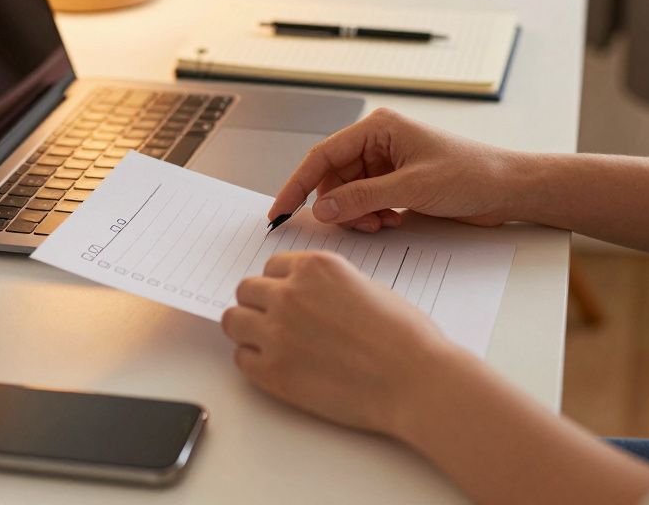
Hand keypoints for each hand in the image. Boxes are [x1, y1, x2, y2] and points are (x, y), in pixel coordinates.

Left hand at [220, 250, 455, 436]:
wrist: (415, 380)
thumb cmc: (404, 336)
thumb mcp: (366, 287)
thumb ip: (327, 286)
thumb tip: (308, 296)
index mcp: (315, 267)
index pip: (272, 268)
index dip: (280, 284)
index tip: (286, 299)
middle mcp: (290, 294)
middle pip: (247, 290)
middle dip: (260, 305)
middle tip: (276, 323)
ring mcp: (277, 332)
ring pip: (234, 321)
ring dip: (248, 330)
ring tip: (270, 344)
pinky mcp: (273, 372)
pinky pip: (241, 359)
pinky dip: (254, 362)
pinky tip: (278, 367)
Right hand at [270, 108, 531, 231]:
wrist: (508, 189)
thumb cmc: (472, 174)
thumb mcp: (412, 189)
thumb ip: (363, 198)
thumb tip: (323, 209)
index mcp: (378, 128)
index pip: (323, 155)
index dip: (297, 184)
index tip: (281, 210)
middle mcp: (379, 142)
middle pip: (333, 177)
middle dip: (338, 205)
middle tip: (353, 227)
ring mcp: (388, 163)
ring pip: (349, 193)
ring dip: (357, 214)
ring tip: (380, 224)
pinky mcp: (398, 182)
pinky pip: (367, 201)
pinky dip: (371, 216)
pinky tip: (391, 222)